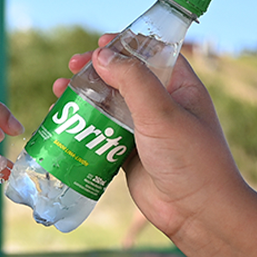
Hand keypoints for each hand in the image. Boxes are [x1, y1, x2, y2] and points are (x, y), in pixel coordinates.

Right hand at [57, 38, 245, 245]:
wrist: (197, 213)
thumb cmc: (190, 159)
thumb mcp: (162, 113)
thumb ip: (133, 80)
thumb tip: (102, 54)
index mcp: (181, 87)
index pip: (153, 52)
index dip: (126, 43)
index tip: (100, 43)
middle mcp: (164, 104)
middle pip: (124, 76)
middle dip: (96, 70)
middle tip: (72, 66)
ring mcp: (146, 130)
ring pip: (109, 104)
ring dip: (84, 96)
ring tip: (59, 90)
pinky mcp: (129, 153)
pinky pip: (102, 132)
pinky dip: (83, 124)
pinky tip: (63, 121)